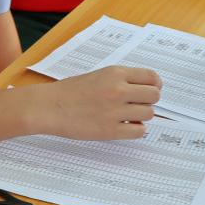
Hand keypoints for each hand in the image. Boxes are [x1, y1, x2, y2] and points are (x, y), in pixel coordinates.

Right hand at [36, 66, 161, 139]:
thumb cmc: (71, 91)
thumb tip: (146, 89)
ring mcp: (115, 111)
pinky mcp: (110, 130)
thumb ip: (121, 80)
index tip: (151, 90)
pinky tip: (125, 126)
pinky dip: (135, 130)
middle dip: (149, 101)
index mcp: (115, 73)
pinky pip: (139, 131)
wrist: (49, 107)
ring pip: (149, 114)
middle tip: (137, 105)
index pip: (151, 77)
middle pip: (154, 96)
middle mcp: (118, 90)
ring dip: (142, 116)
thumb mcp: (99, 75)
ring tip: (128, 116)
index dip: (155, 85)